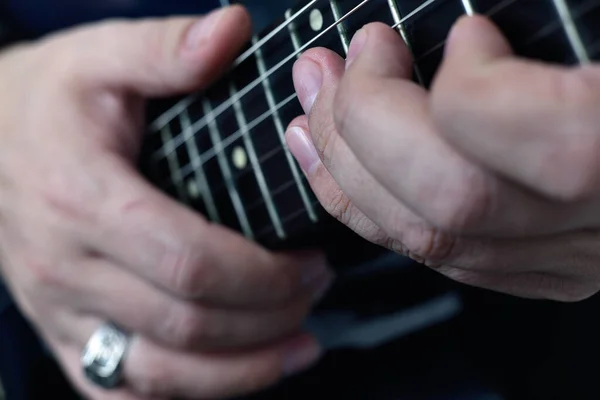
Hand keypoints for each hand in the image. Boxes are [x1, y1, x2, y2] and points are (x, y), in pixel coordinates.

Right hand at [0, 6, 330, 398]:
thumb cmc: (46, 101)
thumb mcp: (99, 57)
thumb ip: (167, 48)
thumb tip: (234, 28)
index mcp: (83, 198)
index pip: (190, 262)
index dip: (263, 276)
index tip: (311, 263)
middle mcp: (67, 266)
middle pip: (185, 326)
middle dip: (266, 320)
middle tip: (314, 293)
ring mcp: (61, 309)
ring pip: (159, 374)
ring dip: (239, 372)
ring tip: (295, 347)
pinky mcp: (62, 331)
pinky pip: (118, 393)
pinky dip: (182, 397)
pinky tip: (228, 381)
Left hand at [287, 15, 599, 301]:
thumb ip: (544, 38)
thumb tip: (461, 39)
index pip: (490, 129)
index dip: (452, 78)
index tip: (462, 36)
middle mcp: (595, 227)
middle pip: (440, 197)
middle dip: (359, 123)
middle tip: (332, 67)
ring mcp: (569, 259)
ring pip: (427, 239)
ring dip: (346, 170)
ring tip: (311, 112)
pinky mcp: (548, 270)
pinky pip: (440, 253)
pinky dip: (376, 209)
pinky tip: (345, 168)